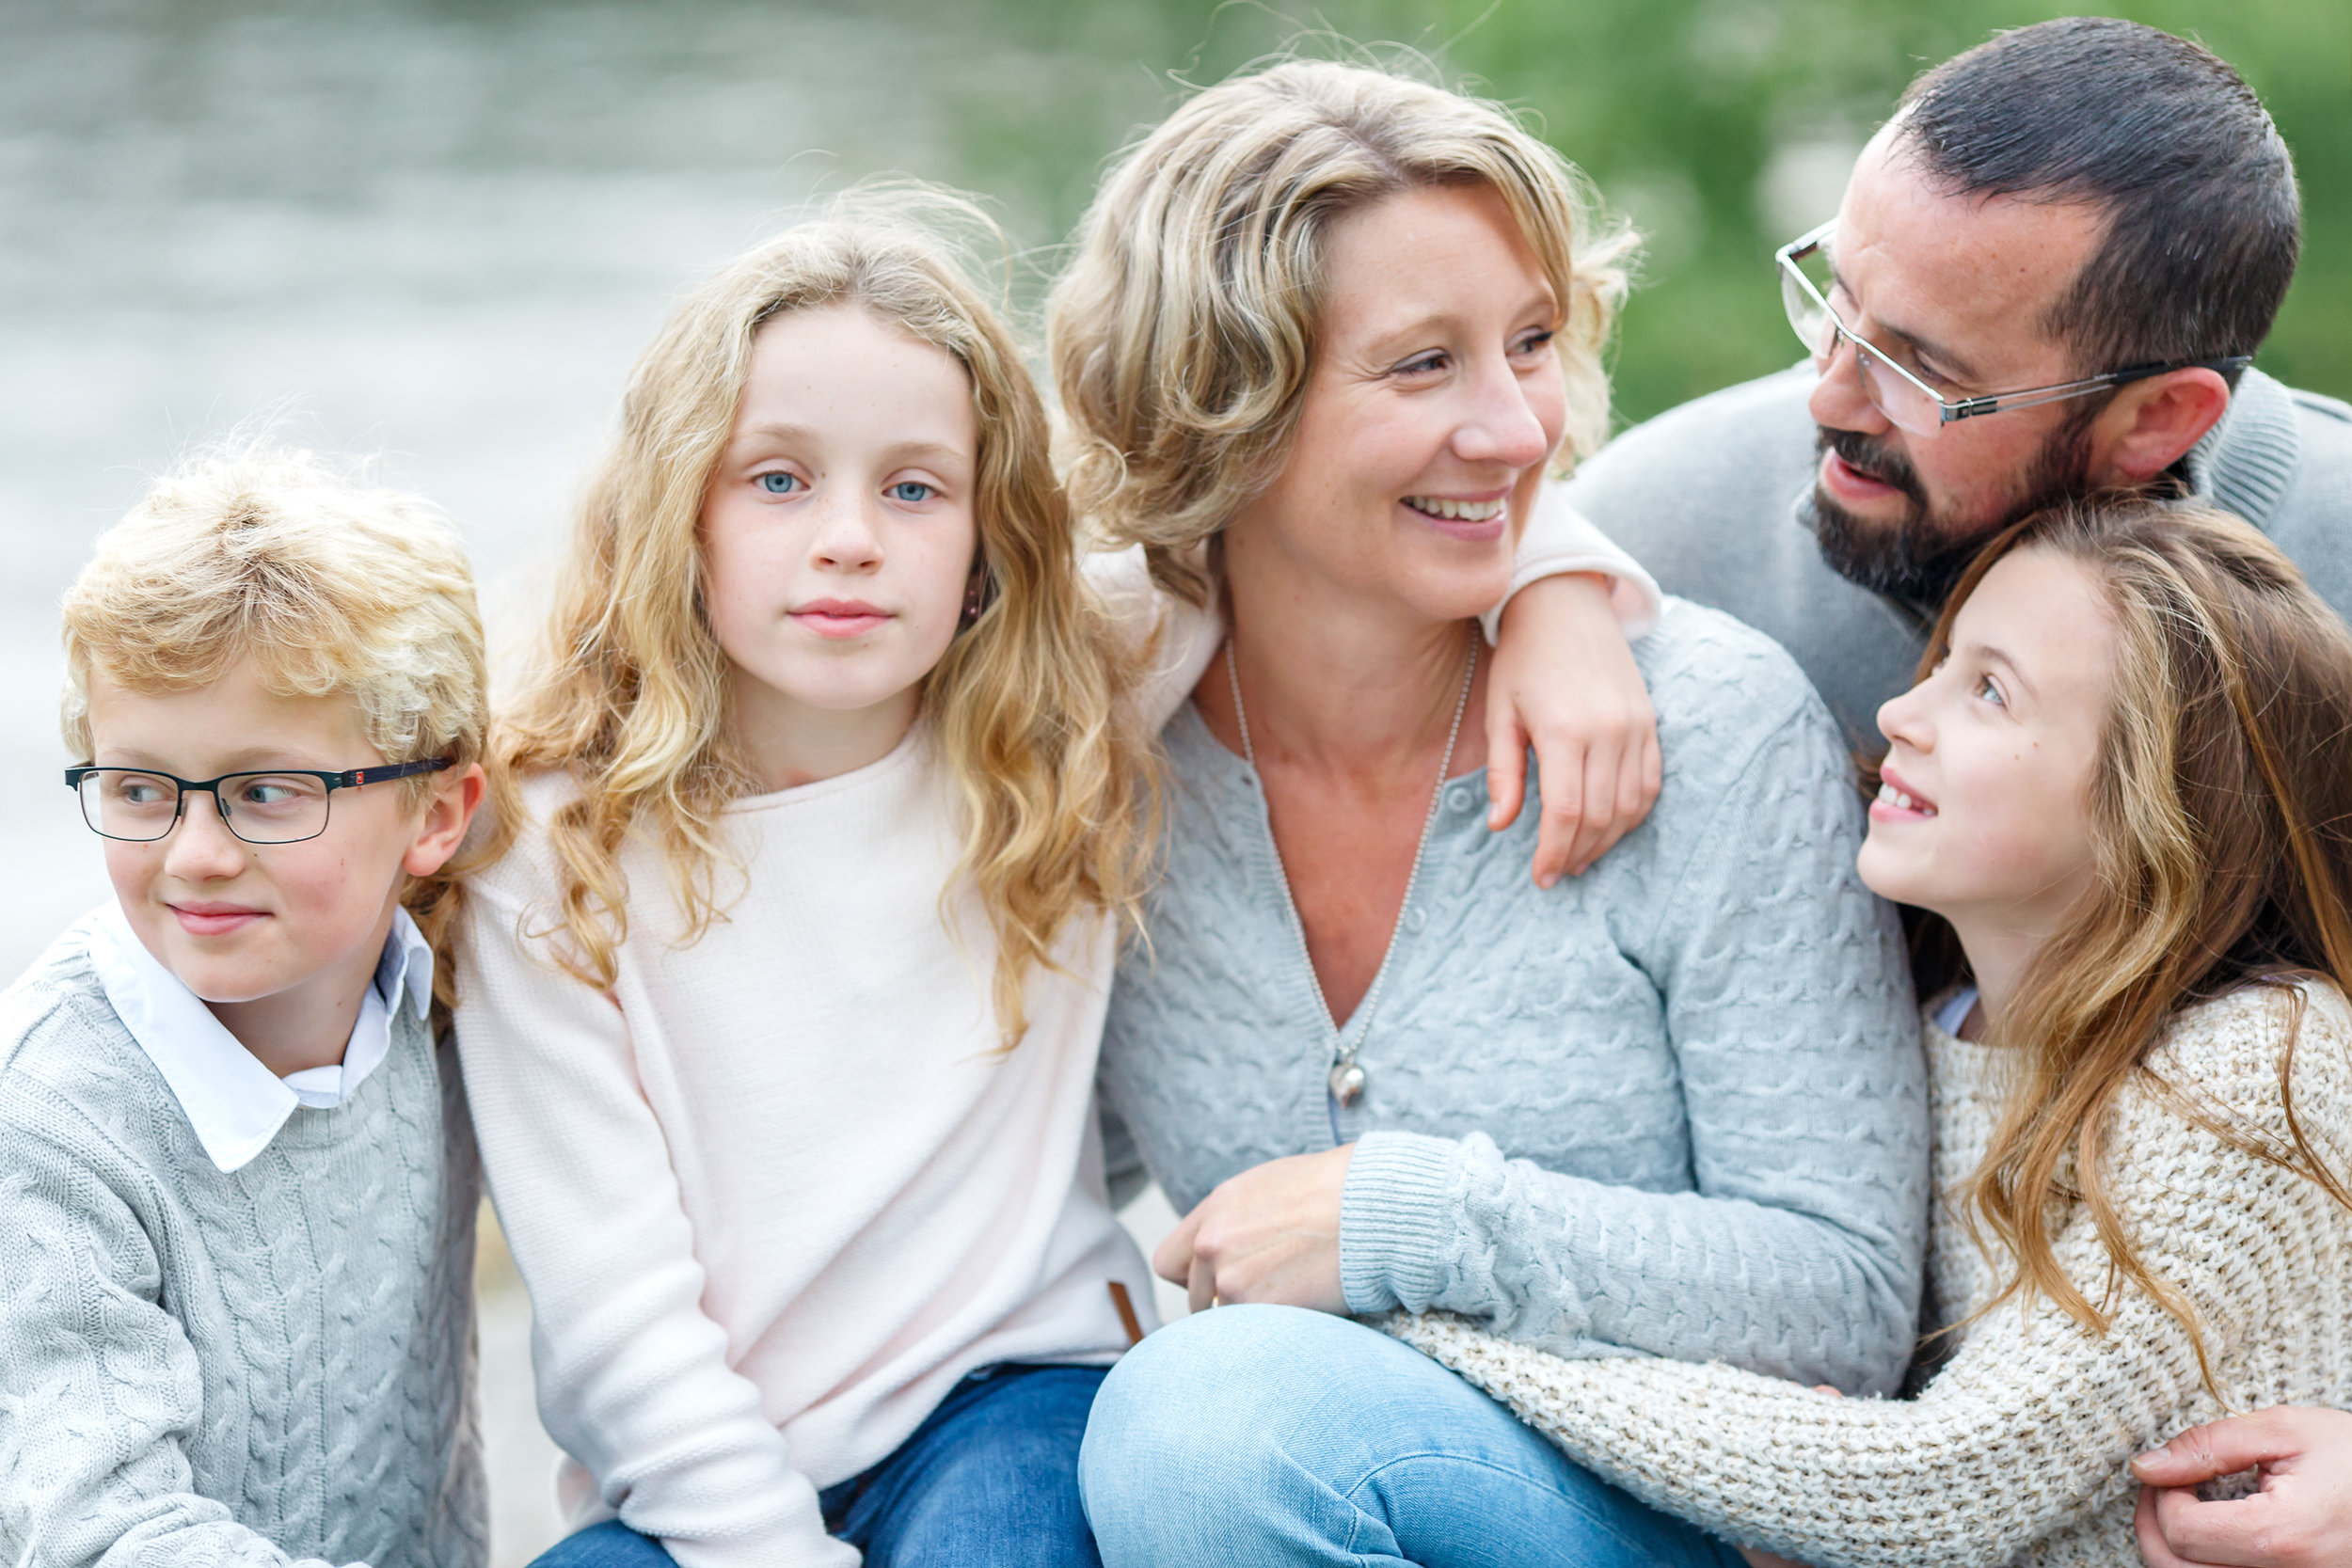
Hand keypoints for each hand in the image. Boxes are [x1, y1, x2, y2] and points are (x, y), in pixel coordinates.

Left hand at [1153, 1146, 1352, 1315]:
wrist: (1371, 1207)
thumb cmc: (1336, 1192)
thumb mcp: (1270, 1187)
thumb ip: (1237, 1219)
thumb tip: (1228, 1246)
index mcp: (1214, 1210)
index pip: (1169, 1262)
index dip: (1193, 1278)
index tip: (1218, 1283)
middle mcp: (1211, 1243)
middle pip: (1194, 1298)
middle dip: (1224, 1302)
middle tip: (1268, 1294)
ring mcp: (1231, 1278)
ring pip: (1225, 1320)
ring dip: (1253, 1317)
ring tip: (1295, 1293)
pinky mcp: (1257, 1308)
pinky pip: (1253, 1335)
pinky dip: (1275, 1330)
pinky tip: (1305, 1305)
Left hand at [1487, 573, 1661, 886]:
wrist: (1566, 605)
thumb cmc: (1523, 659)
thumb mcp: (1500, 713)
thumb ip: (1503, 772)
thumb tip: (1502, 826)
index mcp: (1563, 729)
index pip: (1565, 812)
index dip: (1553, 852)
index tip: (1542, 876)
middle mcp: (1607, 730)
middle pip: (1599, 815)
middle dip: (1578, 852)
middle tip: (1558, 872)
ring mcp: (1636, 727)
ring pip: (1630, 806)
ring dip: (1607, 839)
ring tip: (1581, 856)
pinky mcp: (1650, 723)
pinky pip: (1650, 782)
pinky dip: (1633, 813)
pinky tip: (1610, 826)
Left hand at [2131, 1406, 2351, 1566]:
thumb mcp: (2285, 1431)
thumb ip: (2209, 1445)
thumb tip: (2146, 1466)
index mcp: (2282, 1537)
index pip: (2182, 1531)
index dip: (2161, 1495)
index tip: (2173, 1470)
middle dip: (2154, 1527)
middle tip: (2163, 1488)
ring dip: (2175, 1552)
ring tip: (2184, 1509)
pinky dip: (2206, 1565)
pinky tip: (2213, 1535)